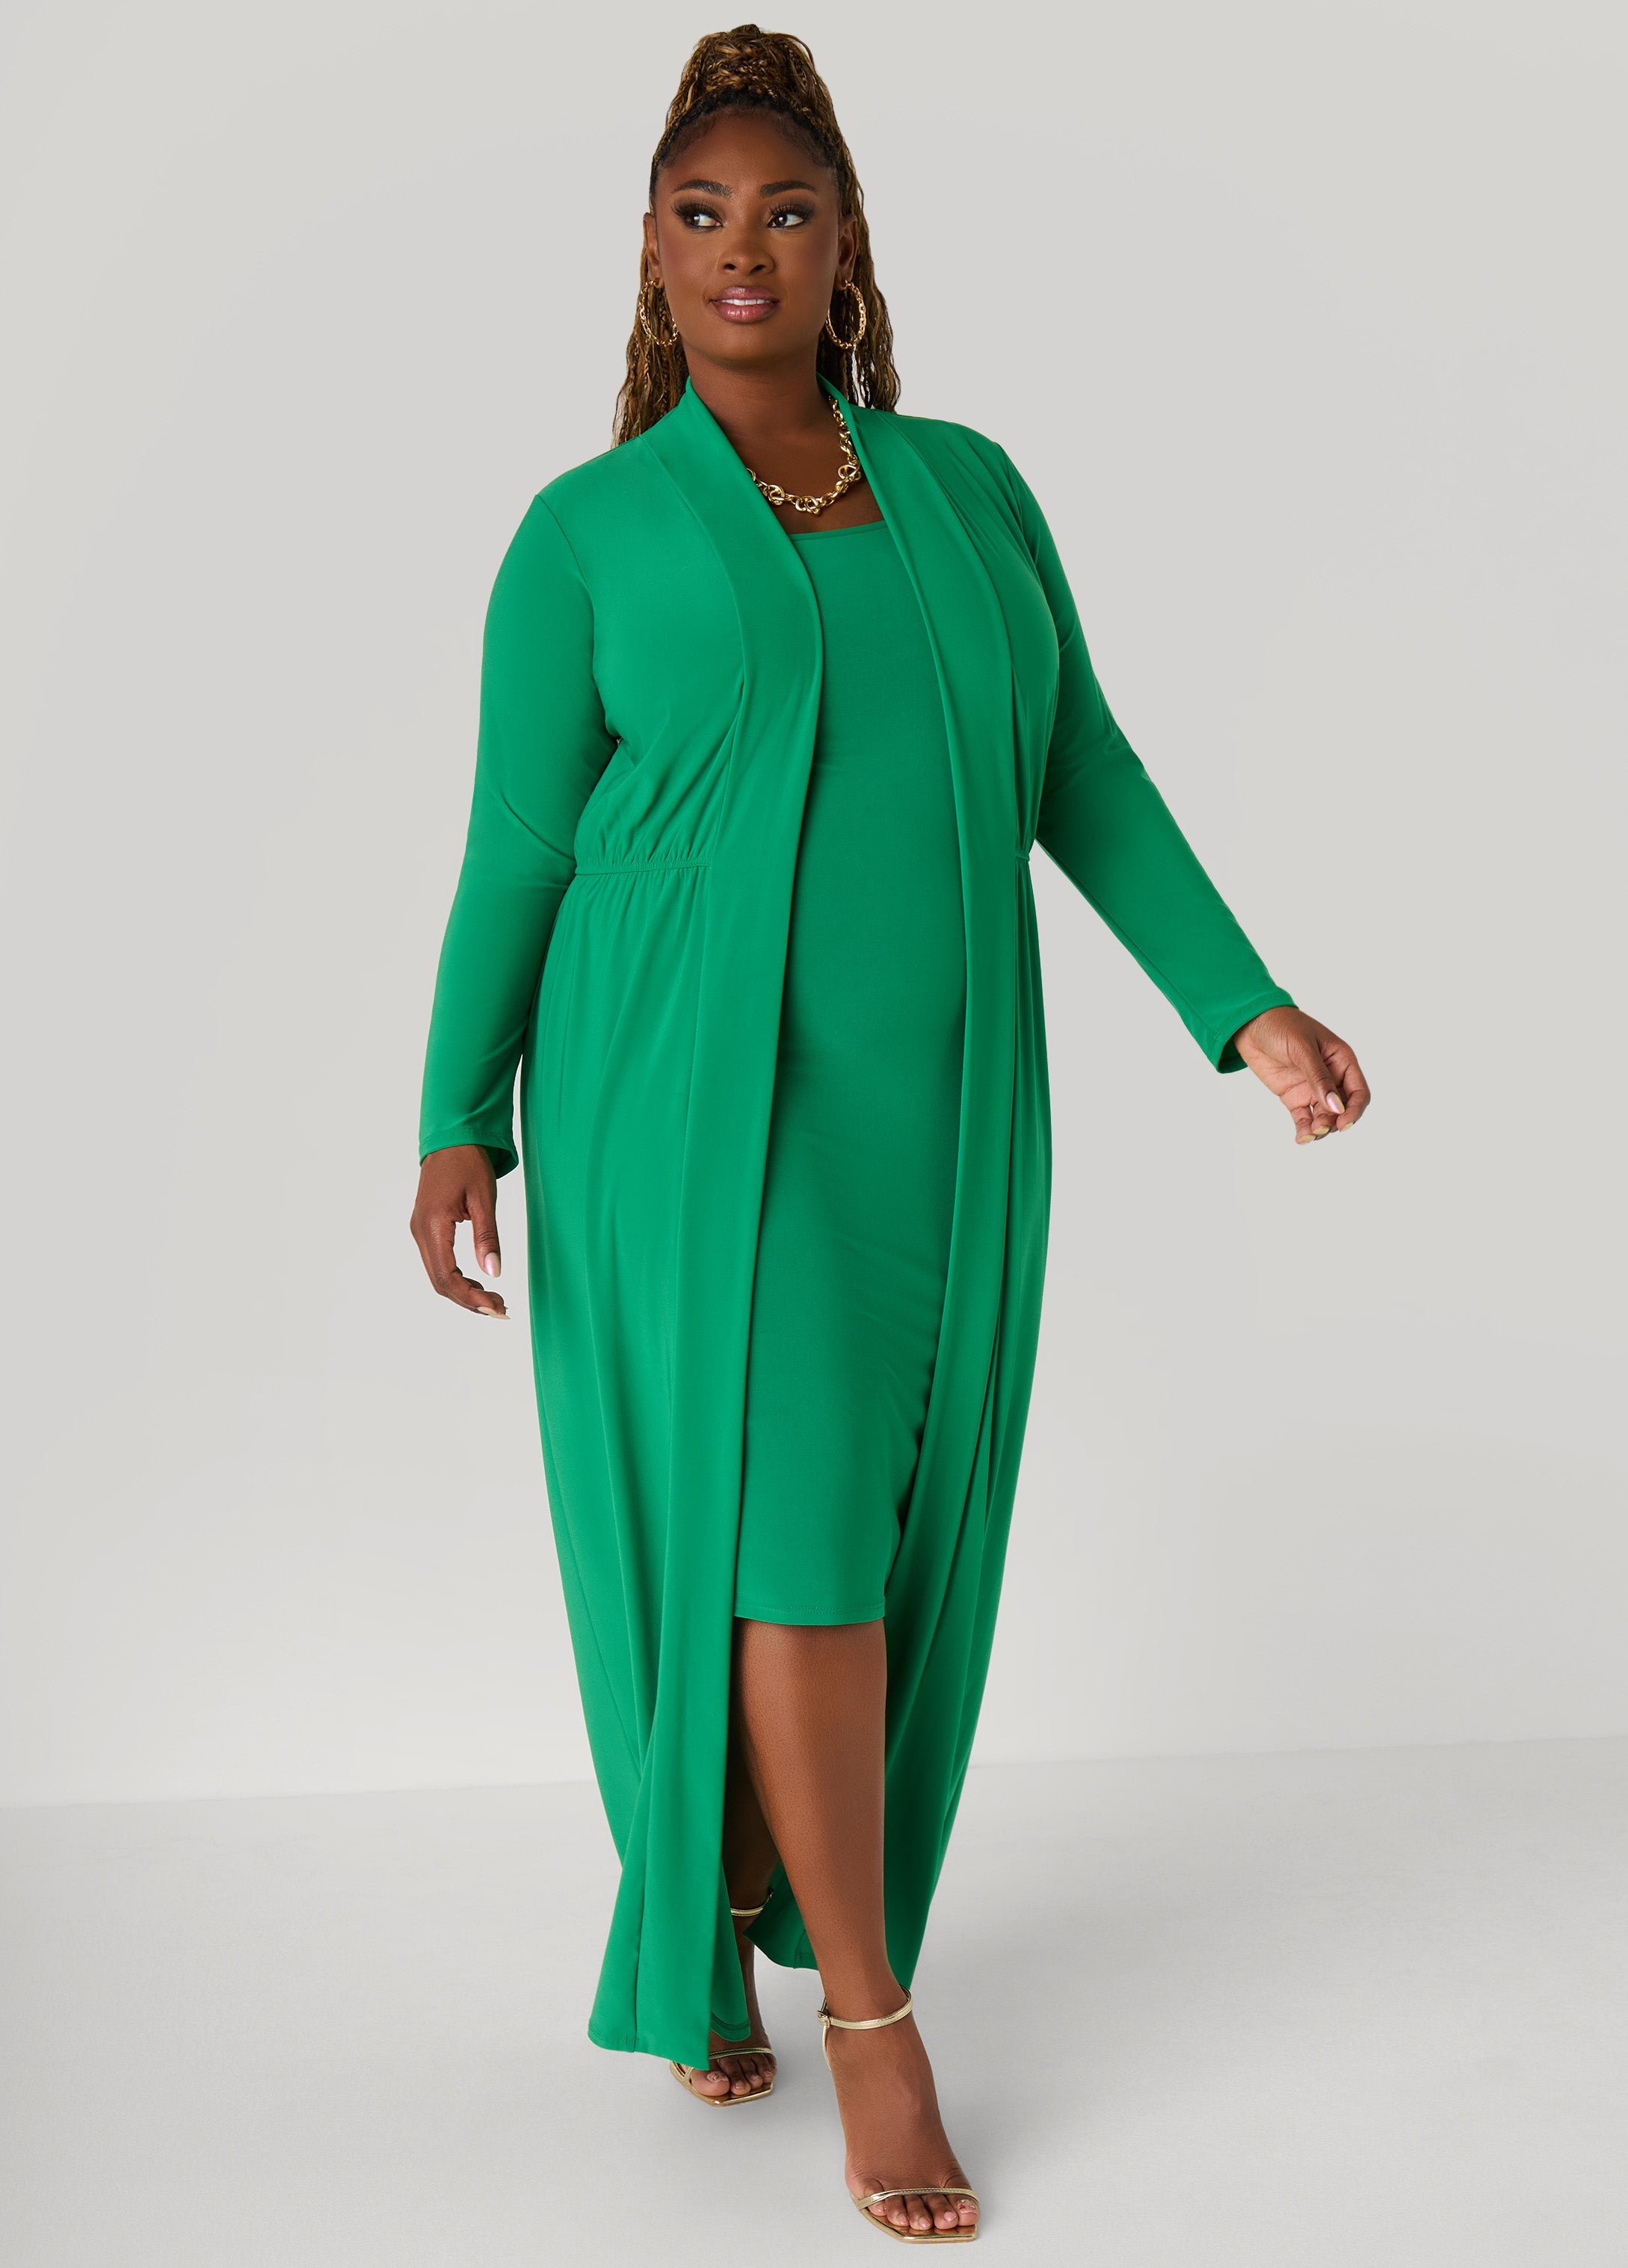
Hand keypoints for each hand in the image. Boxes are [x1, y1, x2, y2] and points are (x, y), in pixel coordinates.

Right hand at [410, 1145, 507, 1316]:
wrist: (451, 1137)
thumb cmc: (468, 1162)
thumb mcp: (484, 1198)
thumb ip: (488, 1237)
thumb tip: (494, 1273)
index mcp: (433, 1224)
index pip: (446, 1276)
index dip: (470, 1298)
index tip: (496, 1308)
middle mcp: (420, 1231)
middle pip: (440, 1282)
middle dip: (469, 1300)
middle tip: (501, 1309)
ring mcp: (420, 1230)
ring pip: (437, 1275)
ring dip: (464, 1292)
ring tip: (494, 1299)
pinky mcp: (426, 1228)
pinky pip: (438, 1263)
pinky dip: (457, 1278)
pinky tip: (478, 1283)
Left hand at [1230, 1006, 1370, 1142]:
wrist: (1250, 1024)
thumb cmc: (1282, 1026)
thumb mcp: (1302, 1050)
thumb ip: (1319, 1078)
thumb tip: (1337, 1107)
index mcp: (1342, 1061)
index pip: (1358, 1092)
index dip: (1354, 1110)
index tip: (1343, 1124)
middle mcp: (1331, 1077)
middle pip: (1342, 1109)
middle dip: (1334, 1122)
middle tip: (1319, 1128)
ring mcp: (1312, 1088)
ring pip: (1324, 1117)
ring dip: (1320, 1129)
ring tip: (1308, 1135)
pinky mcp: (1294, 1097)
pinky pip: (1304, 1118)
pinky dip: (1304, 1130)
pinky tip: (1301, 1139)